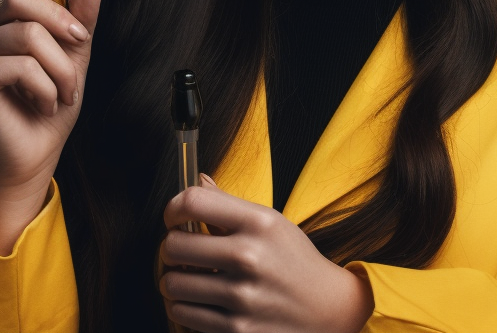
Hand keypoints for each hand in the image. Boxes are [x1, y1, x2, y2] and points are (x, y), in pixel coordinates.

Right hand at [0, 0, 101, 253]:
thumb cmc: (49, 107)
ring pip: (28, 35)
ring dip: (59, 69)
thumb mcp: (74, 59)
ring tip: (62, 92)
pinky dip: (46, 88)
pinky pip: (22, 65)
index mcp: (5, 19)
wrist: (36, 153)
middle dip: (61, 24)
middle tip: (78, 47)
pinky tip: (43, 103)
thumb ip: (78, 24)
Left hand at [159, 175, 374, 332]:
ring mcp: (242, 296)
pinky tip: (199, 300)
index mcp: (259, 223)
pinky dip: (183, 307)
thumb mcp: (271, 223)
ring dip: (173, 281)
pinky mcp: (236, 329)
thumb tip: (198, 179)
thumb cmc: (293, 261)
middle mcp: (250, 257)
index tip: (174, 218)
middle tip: (180, 252)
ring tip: (188, 278)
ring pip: (172, 284)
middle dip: (170, 249)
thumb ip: (229, 203)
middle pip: (173, 246)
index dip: (172, 209)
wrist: (327, 309)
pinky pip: (182, 314)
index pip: (193, 202)